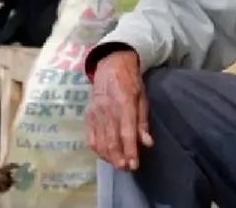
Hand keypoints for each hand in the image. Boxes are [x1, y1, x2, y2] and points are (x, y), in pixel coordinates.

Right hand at [85, 49, 152, 170]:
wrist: (110, 65)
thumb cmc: (131, 82)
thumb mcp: (142, 98)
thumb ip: (143, 121)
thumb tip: (147, 143)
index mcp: (124, 103)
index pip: (127, 133)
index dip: (130, 151)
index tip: (134, 165)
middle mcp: (108, 110)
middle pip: (112, 141)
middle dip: (119, 158)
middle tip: (126, 169)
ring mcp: (95, 113)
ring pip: (100, 142)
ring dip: (109, 157)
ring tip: (118, 165)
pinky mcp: (88, 115)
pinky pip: (90, 137)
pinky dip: (97, 150)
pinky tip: (105, 156)